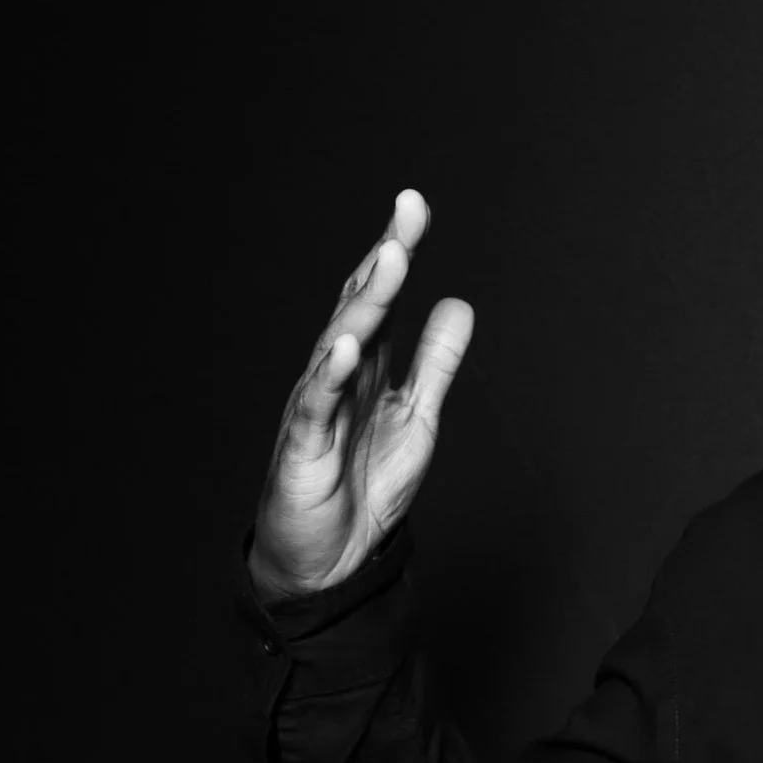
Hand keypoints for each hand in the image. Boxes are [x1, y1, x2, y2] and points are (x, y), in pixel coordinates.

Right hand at [250, 190, 473, 601]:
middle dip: (386, 258)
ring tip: (390, 260)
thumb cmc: (363, 483)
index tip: (415, 204)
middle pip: (361, 306)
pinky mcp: (303, 450)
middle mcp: (336, 376)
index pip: (381, 296)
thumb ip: (435, 362)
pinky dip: (331, 375)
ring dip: (365, 303)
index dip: (397, 250)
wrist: (329, 559)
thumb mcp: (417, 416)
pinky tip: (346, 346)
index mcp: (365, 365)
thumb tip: (459, 302)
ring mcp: (316, 409)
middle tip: (408, 210)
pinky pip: (316, 408)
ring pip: (339, 345)